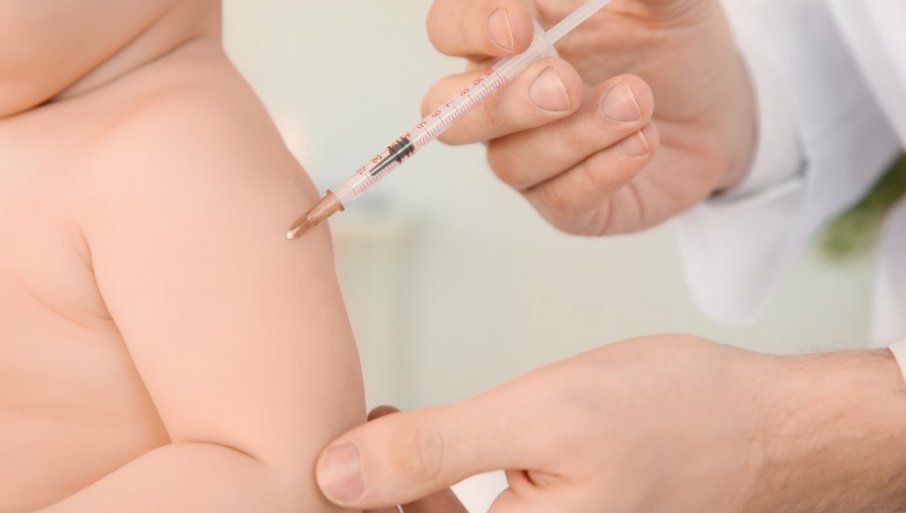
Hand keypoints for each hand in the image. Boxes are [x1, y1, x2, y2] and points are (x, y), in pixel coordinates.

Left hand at [317, 335, 905, 512]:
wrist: (765, 427)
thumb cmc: (670, 416)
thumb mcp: (540, 418)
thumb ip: (433, 451)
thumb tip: (332, 477)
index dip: (348, 509)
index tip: (319, 461)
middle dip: (369, 499)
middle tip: (341, 439)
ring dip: (396, 491)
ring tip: (376, 429)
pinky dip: (434, 488)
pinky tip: (423, 443)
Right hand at [422, 0, 756, 234]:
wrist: (719, 107)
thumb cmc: (671, 44)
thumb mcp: (666, 1)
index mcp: (509, 38)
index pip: (450, 28)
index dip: (469, 27)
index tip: (517, 26)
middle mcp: (505, 100)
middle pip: (450, 110)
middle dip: (503, 102)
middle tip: (567, 86)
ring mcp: (532, 156)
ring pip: (509, 161)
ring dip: (573, 135)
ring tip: (636, 104)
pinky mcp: (567, 203)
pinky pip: (559, 200)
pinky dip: (601, 172)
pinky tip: (643, 143)